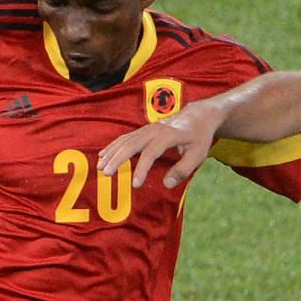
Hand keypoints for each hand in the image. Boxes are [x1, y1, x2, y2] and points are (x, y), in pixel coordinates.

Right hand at [98, 101, 221, 189]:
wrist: (198, 115)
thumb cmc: (199, 136)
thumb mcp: (198, 155)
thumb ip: (183, 170)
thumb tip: (167, 184)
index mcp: (169, 135)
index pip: (151, 153)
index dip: (142, 169)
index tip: (135, 185)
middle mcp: (155, 130)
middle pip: (132, 143)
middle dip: (117, 158)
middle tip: (106, 173)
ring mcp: (147, 128)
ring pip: (125, 139)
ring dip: (112, 152)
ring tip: (101, 167)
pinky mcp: (144, 130)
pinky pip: (125, 137)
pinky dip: (113, 146)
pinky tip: (103, 154)